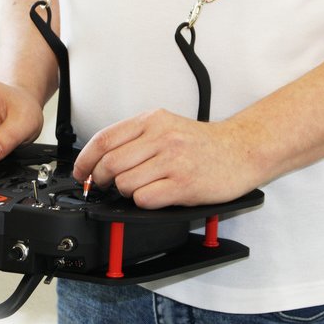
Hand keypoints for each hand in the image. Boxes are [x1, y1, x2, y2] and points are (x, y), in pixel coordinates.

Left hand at [72, 109, 260, 208]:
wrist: (242, 150)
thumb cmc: (203, 143)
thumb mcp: (167, 125)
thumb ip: (137, 137)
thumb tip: (101, 158)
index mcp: (153, 120)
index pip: (104, 139)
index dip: (85, 160)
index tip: (82, 172)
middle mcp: (161, 137)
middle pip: (109, 163)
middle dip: (101, 180)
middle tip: (105, 186)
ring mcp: (172, 161)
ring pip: (125, 183)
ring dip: (126, 192)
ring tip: (141, 188)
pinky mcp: (183, 184)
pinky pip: (144, 199)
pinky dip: (143, 202)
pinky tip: (156, 195)